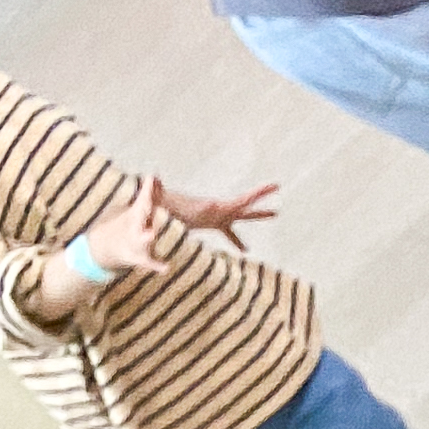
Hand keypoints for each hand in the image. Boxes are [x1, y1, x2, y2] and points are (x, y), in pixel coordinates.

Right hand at [79, 176, 181, 278]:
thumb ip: (150, 195)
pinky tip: (166, 268)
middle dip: (146, 206)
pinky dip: (156, 265)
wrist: (105, 246)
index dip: (148, 189)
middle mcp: (135, 225)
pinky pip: (147, 262)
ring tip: (151, 234)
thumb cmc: (128, 225)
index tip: (152, 176)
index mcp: (136, 214)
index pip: (143, 199)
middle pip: (141, 215)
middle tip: (152, 200)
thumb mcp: (137, 210)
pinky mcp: (137, 257)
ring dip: (146, 236)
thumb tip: (156, 176)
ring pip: (141, 238)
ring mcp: (135, 241)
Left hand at [164, 176, 278, 244]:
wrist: (159, 209)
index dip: (256, 196)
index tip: (270, 188)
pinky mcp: (213, 224)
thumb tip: (152, 177)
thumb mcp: (163, 199)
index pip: (238, 201)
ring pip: (242, 216)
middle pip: (245, 203)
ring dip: (258, 214)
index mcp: (214, 207)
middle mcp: (220, 209)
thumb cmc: (162, 206)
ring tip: (275, 213)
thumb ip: (157, 189)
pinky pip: (229, 234)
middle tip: (275, 186)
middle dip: (260, 195)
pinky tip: (245, 251)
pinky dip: (237, 241)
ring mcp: (218, 216)